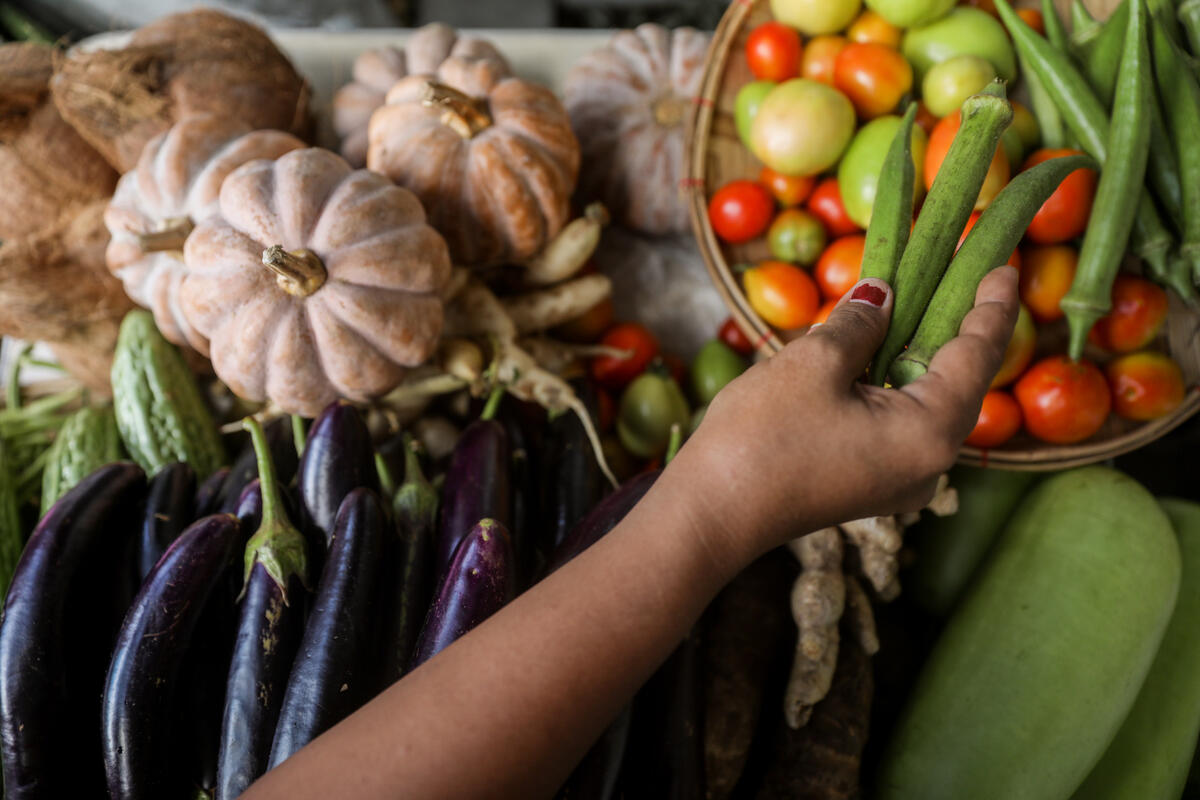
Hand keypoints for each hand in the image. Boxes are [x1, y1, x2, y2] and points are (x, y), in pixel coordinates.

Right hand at [671, 266, 1018, 561]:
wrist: (711, 514)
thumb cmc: (762, 439)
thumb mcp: (813, 363)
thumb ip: (859, 323)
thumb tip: (882, 295)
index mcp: (930, 434)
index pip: (977, 356)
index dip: (992, 305)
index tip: (1003, 264)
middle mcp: (928, 465)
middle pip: (956, 381)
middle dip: (954, 326)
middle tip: (958, 274)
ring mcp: (899, 481)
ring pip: (922, 402)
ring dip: (916, 353)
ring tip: (915, 304)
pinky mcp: (868, 484)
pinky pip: (896, 423)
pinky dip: (891, 383)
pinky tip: (874, 353)